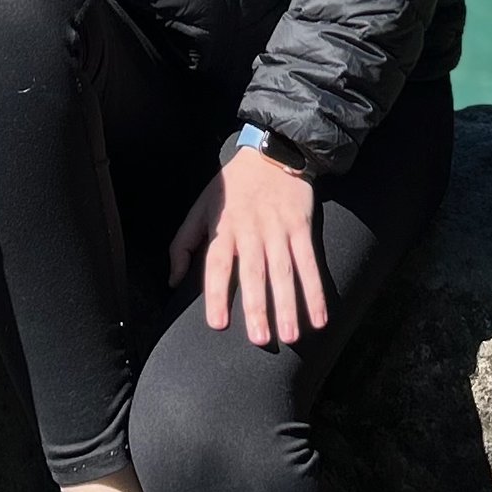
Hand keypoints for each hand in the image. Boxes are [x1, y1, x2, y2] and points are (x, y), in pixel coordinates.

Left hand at [168, 148, 327, 347]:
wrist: (273, 152)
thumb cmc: (232, 187)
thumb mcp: (200, 207)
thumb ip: (183, 244)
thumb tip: (172, 281)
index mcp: (224, 227)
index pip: (218, 264)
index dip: (218, 294)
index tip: (218, 324)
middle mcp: (252, 230)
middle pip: (255, 272)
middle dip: (258, 307)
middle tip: (260, 339)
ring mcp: (279, 229)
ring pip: (284, 272)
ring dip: (289, 305)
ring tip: (290, 336)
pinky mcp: (302, 227)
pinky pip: (310, 263)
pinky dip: (316, 290)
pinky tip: (319, 317)